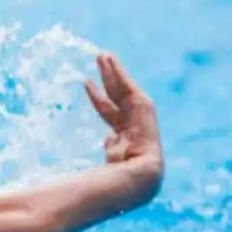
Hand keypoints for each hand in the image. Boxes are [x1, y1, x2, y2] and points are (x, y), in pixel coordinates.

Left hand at [83, 52, 162, 169]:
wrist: (138, 174)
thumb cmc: (117, 176)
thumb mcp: (102, 164)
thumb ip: (103, 152)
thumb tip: (102, 150)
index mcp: (122, 135)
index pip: (108, 111)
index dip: (98, 97)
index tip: (87, 84)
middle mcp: (132, 122)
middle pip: (115, 94)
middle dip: (107, 78)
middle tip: (98, 61)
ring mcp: (139, 114)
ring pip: (121, 87)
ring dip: (112, 70)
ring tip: (102, 55)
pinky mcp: (143, 105)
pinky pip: (126, 85)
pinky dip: (118, 72)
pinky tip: (110, 60)